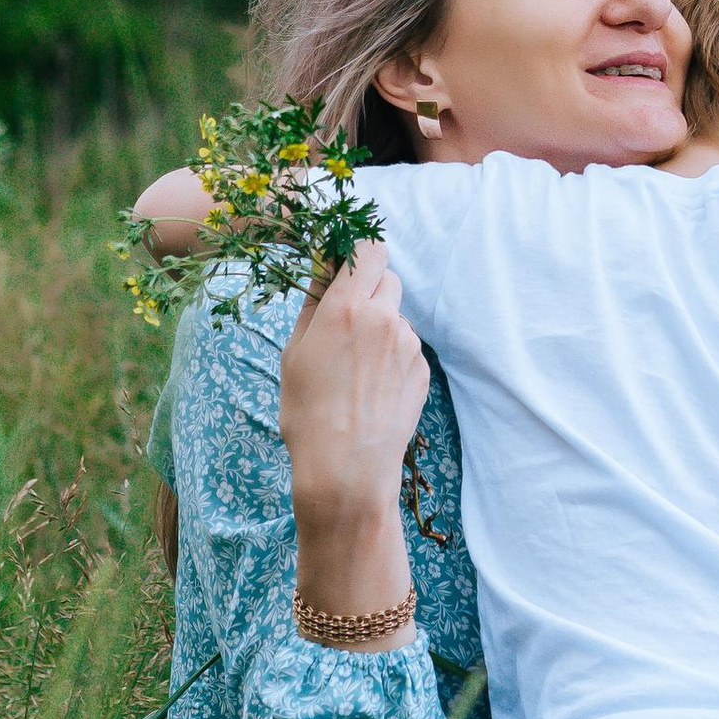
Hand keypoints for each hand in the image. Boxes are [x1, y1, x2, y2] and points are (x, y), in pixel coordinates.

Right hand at [279, 250, 426, 638]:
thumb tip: (323, 268)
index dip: (357, 255)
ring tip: (356, 368)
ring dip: (382, 325)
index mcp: (348, 307)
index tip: (345, 271)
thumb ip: (314, 302)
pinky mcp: (423, 370)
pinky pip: (407, 347)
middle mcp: (385, 318)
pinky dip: (392, 356)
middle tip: (347, 320)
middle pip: (388, 278)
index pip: (368, 250)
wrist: (346, 469)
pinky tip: (372, 388)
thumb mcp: (295, 351)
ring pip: (398, 315)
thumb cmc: (308, 411)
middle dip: (370, 289)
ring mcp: (409, 345)